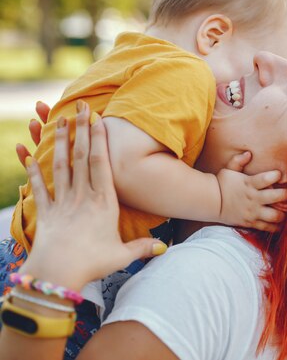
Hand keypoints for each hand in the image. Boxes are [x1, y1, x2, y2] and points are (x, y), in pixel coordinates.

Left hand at [16, 102, 166, 290]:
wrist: (56, 275)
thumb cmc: (92, 264)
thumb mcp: (122, 255)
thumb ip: (142, 247)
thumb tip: (165, 247)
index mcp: (103, 203)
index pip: (101, 164)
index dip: (99, 140)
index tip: (98, 119)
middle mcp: (82, 197)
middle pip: (82, 158)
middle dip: (82, 130)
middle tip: (80, 107)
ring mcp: (62, 202)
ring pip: (61, 166)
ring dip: (60, 142)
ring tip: (58, 120)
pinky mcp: (45, 212)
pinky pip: (37, 187)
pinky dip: (30, 169)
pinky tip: (25, 153)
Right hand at [216, 152, 286, 232]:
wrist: (212, 203)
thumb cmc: (222, 184)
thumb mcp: (228, 170)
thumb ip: (238, 161)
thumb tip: (248, 153)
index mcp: (249, 184)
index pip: (266, 179)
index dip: (276, 176)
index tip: (280, 174)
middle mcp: (253, 198)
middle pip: (276, 197)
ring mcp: (253, 212)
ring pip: (275, 215)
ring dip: (284, 213)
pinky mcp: (251, 223)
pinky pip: (267, 227)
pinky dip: (276, 227)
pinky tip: (281, 223)